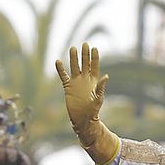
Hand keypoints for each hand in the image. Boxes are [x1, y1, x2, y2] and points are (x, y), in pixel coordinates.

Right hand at [54, 43, 119, 164]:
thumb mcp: (98, 99)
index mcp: (93, 82)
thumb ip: (101, 87)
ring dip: (73, 58)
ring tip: (72, 48)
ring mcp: (76, 83)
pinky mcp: (68, 87)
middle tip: (84, 44)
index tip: (94, 48)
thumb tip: (106, 76)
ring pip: (74, 67)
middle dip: (84, 54)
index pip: (94, 66)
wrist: (82, 120)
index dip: (94, 57)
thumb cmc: (93, 111)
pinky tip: (58, 61)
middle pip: (84, 64)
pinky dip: (61, 69)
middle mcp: (84, 80)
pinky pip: (63, 76)